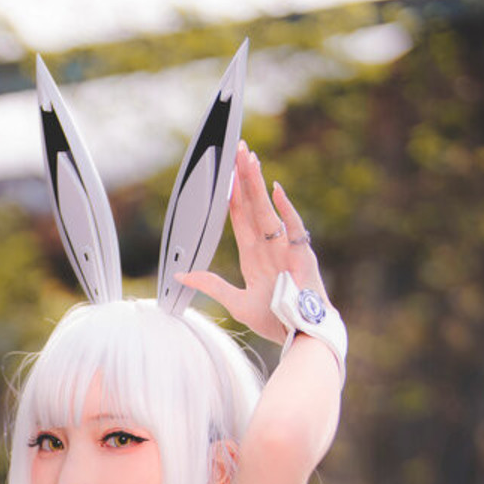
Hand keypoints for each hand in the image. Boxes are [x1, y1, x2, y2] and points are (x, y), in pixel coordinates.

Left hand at [178, 140, 326, 342]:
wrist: (300, 334)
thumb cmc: (275, 319)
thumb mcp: (236, 302)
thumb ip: (211, 285)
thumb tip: (181, 275)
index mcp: (254, 256)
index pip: (241, 218)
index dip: (232, 196)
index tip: (226, 174)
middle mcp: (269, 246)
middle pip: (254, 206)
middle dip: (245, 178)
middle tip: (239, 150)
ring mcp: (285, 247)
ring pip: (268, 210)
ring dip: (259, 185)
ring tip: (251, 160)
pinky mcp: (301, 254)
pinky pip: (293, 227)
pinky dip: (285, 209)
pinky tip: (275, 190)